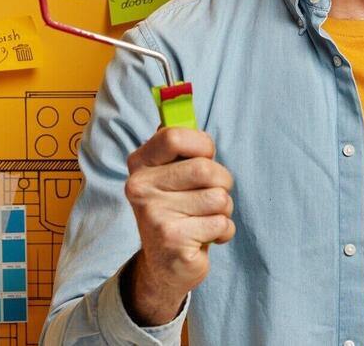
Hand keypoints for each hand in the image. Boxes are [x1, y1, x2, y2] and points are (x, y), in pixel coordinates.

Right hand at [123, 127, 235, 325]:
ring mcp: (153, 215)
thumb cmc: (177, 210)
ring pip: (219, 197)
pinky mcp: (172, 240)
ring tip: (205, 218)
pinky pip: (221, 223)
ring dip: (223, 210)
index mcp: (140, 164)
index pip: (175, 136)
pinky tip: (204, 238)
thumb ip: (178, 143)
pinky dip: (223, 231)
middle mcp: (140, 187)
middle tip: (211, 196)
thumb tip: (178, 96)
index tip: (205, 156)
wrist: (164, 266)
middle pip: (206, 169)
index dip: (202, 145)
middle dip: (222, 182)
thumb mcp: (172, 173)